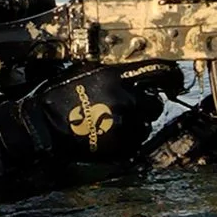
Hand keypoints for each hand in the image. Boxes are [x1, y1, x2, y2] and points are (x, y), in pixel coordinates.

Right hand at [27, 65, 167, 160]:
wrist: (43, 127)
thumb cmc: (58, 97)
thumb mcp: (84, 72)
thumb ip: (112, 71)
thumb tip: (133, 71)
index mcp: (116, 77)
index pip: (156, 72)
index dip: (169, 75)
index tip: (172, 79)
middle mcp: (125, 100)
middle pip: (155, 102)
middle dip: (145, 104)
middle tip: (130, 107)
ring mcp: (124, 125)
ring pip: (146, 124)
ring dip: (136, 123)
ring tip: (114, 123)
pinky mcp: (120, 146)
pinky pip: (136, 142)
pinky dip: (127, 138)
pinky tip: (110, 134)